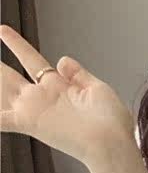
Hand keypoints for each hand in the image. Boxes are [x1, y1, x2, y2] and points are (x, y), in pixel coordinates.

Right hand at [0, 24, 134, 166]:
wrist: (111, 142)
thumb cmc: (111, 122)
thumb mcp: (98, 89)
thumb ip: (79, 75)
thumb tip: (63, 59)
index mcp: (59, 87)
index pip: (31, 60)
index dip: (16, 44)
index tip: (2, 30)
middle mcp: (43, 97)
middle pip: (7, 76)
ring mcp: (34, 109)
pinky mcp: (29, 123)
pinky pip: (1, 119)